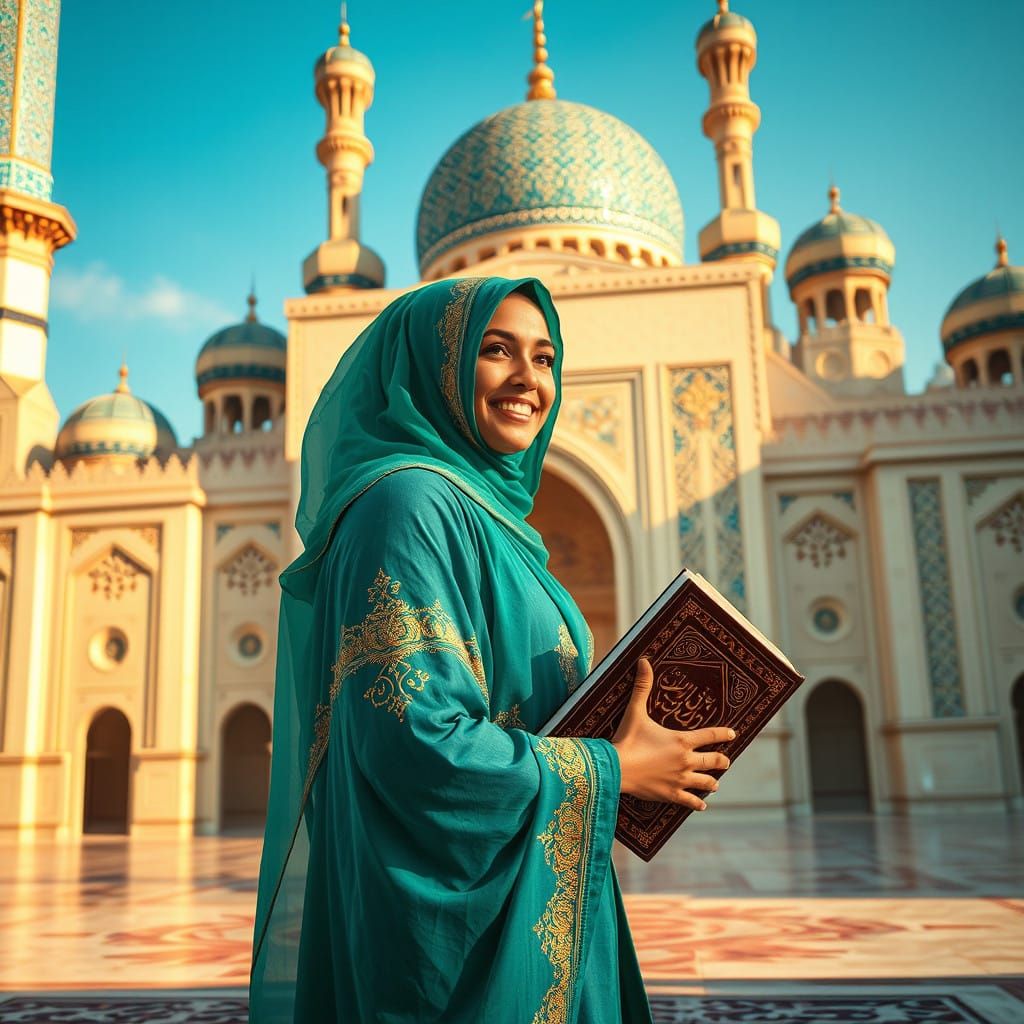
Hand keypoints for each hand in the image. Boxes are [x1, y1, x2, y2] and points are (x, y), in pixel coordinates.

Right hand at [611, 657, 733, 810]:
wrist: (617, 768)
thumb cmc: (627, 739)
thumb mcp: (636, 711)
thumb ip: (642, 686)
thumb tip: (644, 661)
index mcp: (682, 740)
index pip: (711, 735)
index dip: (724, 733)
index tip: (733, 733)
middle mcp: (686, 760)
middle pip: (714, 761)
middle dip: (723, 760)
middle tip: (726, 761)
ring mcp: (680, 780)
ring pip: (706, 782)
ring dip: (712, 782)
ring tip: (715, 784)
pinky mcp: (671, 795)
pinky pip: (690, 802)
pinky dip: (698, 803)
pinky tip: (702, 804)